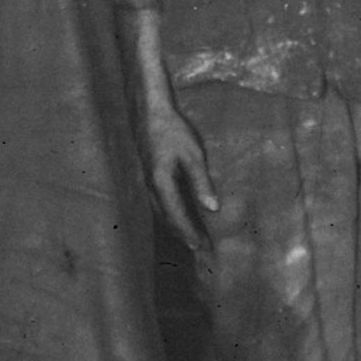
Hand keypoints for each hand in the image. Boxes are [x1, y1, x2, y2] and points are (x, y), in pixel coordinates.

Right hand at [143, 90, 217, 241]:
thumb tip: (212, 208)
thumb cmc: (172, 130)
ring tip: (191, 236)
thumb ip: (201, 182)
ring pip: (161, 212)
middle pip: (167, 219)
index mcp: (161, 184)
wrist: (149, 112)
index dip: (190, 234)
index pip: (177, 217)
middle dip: (183, 235)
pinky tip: (180, 212)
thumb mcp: (192, 155)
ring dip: (176, 225)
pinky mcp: (149, 175)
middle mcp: (151, 187)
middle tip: (199, 249)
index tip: (201, 248)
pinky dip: (171, 213)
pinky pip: (159, 202)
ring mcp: (147, 182)